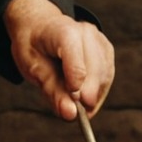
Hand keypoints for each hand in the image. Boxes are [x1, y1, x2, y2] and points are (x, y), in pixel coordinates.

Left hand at [3, 0, 114, 119]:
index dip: (75, 83)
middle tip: (79, 115)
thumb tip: (71, 114)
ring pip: (105, 73)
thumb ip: (53, 92)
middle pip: (95, 68)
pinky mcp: (106, 49)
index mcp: (63, 31)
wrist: (39, 27)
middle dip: (88, 94)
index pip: (75, 58)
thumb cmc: (34, 47)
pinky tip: (88, 101)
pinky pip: (108, 74)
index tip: (73, 104)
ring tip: (82, 111)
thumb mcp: (33, 69)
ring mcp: (98, 39)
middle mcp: (85, 31)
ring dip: (95, 96)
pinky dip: (99, 91)